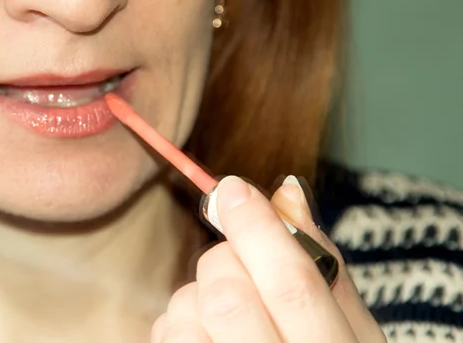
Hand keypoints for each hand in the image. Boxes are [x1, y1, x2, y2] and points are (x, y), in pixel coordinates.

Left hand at [152, 176, 386, 342]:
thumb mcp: (352, 329)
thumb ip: (323, 265)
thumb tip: (286, 191)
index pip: (292, 284)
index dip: (258, 229)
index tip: (233, 189)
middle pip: (228, 297)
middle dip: (224, 260)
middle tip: (237, 263)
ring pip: (185, 316)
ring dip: (197, 295)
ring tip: (223, 312)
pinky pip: (165, 336)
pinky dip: (178, 322)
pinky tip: (207, 334)